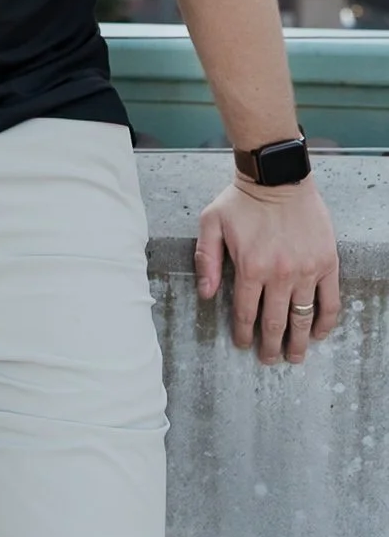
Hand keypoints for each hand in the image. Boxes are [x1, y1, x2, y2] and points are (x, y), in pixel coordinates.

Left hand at [195, 176, 340, 363]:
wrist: (278, 177)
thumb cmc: (242, 200)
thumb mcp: (211, 222)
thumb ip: (206, 259)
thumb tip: (206, 296)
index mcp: (250, 267)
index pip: (245, 313)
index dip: (243, 334)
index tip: (243, 344)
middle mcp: (279, 275)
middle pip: (275, 323)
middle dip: (270, 347)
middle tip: (269, 360)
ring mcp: (306, 271)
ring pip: (302, 318)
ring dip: (298, 342)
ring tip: (294, 357)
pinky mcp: (327, 264)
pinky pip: (329, 302)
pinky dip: (325, 322)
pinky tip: (318, 333)